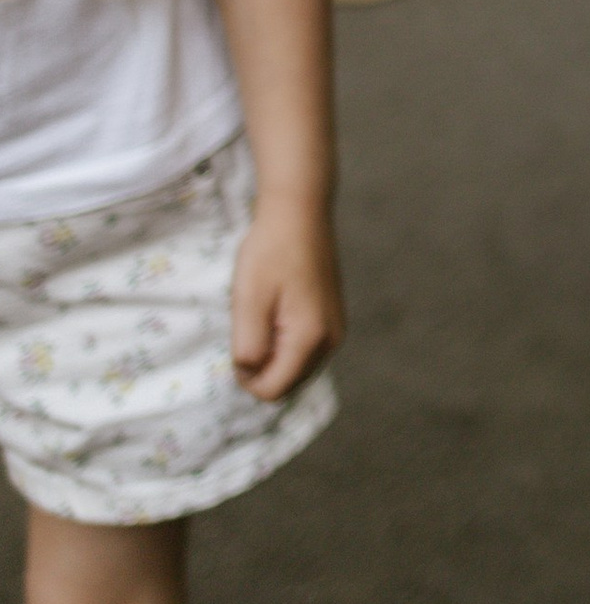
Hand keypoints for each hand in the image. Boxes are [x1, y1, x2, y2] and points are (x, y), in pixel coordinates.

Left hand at [229, 194, 343, 401]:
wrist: (301, 213)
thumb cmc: (270, 253)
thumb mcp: (248, 302)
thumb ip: (249, 348)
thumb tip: (250, 376)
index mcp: (310, 338)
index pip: (272, 390)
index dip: (245, 375)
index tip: (239, 338)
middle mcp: (330, 341)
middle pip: (286, 384)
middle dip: (261, 366)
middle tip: (252, 323)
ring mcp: (335, 330)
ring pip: (294, 369)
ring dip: (272, 353)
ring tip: (265, 314)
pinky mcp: (333, 320)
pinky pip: (303, 351)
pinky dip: (284, 342)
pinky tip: (278, 309)